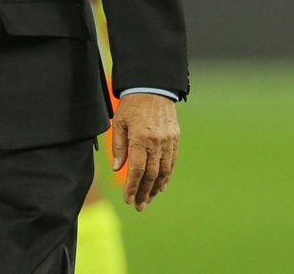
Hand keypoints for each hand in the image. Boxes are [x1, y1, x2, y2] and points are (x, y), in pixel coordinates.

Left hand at [111, 93, 179, 210]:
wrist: (153, 87)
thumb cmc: (131, 105)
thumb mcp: (119, 122)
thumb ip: (119, 147)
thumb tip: (118, 169)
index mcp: (140, 138)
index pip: (137, 170)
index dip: (132, 187)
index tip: (128, 199)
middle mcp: (156, 142)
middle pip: (151, 175)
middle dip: (144, 193)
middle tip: (138, 206)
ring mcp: (168, 141)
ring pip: (163, 171)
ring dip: (155, 188)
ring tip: (148, 200)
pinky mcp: (175, 139)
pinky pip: (171, 162)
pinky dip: (166, 176)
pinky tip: (160, 186)